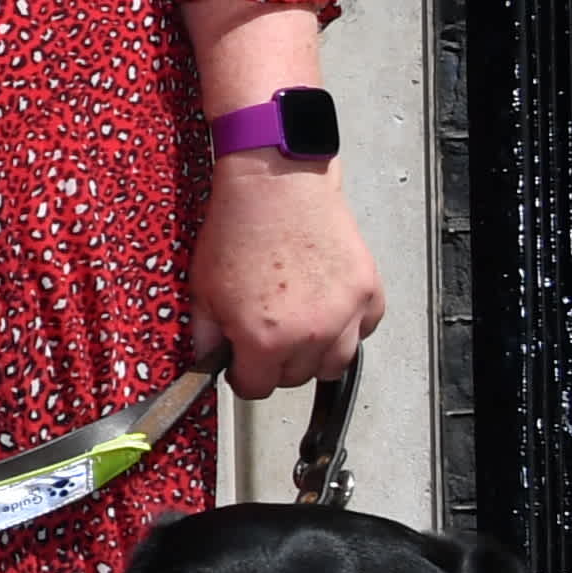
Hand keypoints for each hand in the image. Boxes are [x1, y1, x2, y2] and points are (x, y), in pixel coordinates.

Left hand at [188, 159, 380, 397]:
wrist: (276, 183)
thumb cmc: (240, 228)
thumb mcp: (203, 289)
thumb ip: (206, 337)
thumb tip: (209, 362)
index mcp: (264, 339)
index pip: (257, 388)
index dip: (244, 377)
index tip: (243, 365)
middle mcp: (311, 333)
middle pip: (297, 378)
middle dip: (277, 363)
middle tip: (266, 335)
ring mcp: (345, 313)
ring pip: (336, 362)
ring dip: (316, 353)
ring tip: (297, 326)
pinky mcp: (368, 291)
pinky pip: (365, 330)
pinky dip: (349, 326)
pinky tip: (326, 307)